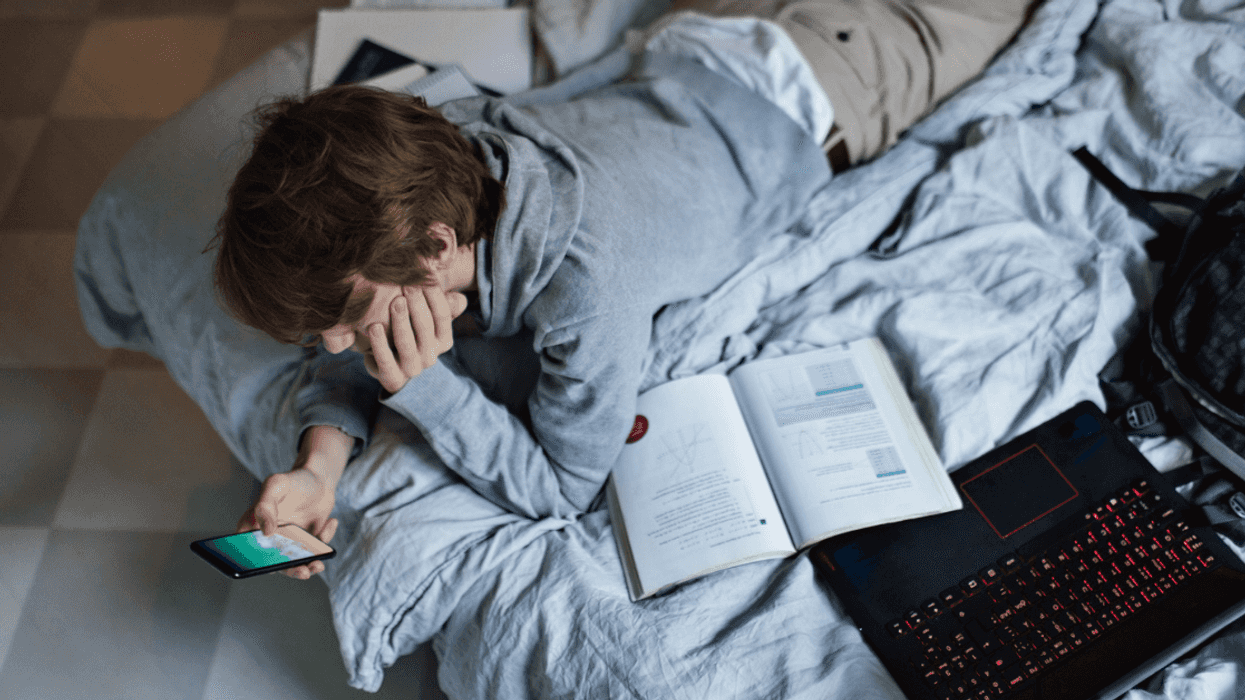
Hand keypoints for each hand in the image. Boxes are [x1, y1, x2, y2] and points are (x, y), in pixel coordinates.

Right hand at [235, 425, 351, 579]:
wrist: (320, 479)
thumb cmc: (294, 480)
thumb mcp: (276, 485)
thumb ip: (265, 505)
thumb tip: (265, 532)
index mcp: (254, 526)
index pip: (248, 549)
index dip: (254, 563)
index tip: (270, 566)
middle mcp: (271, 538)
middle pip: (274, 562)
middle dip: (288, 570)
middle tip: (302, 571)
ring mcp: (291, 543)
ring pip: (296, 563)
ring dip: (308, 567)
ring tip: (318, 564)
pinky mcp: (309, 543)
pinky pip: (317, 550)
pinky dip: (326, 540)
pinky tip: (331, 521)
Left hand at [365, 285, 466, 394]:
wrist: (394, 370)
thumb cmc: (411, 335)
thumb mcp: (426, 320)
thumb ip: (440, 307)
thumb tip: (460, 298)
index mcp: (443, 340)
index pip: (443, 315)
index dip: (434, 295)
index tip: (423, 276)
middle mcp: (431, 356)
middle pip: (425, 327)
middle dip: (417, 304)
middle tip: (408, 284)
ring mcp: (413, 369)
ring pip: (407, 345)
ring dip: (401, 322)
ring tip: (395, 302)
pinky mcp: (393, 378)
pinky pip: (386, 362)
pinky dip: (380, 345)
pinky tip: (373, 327)